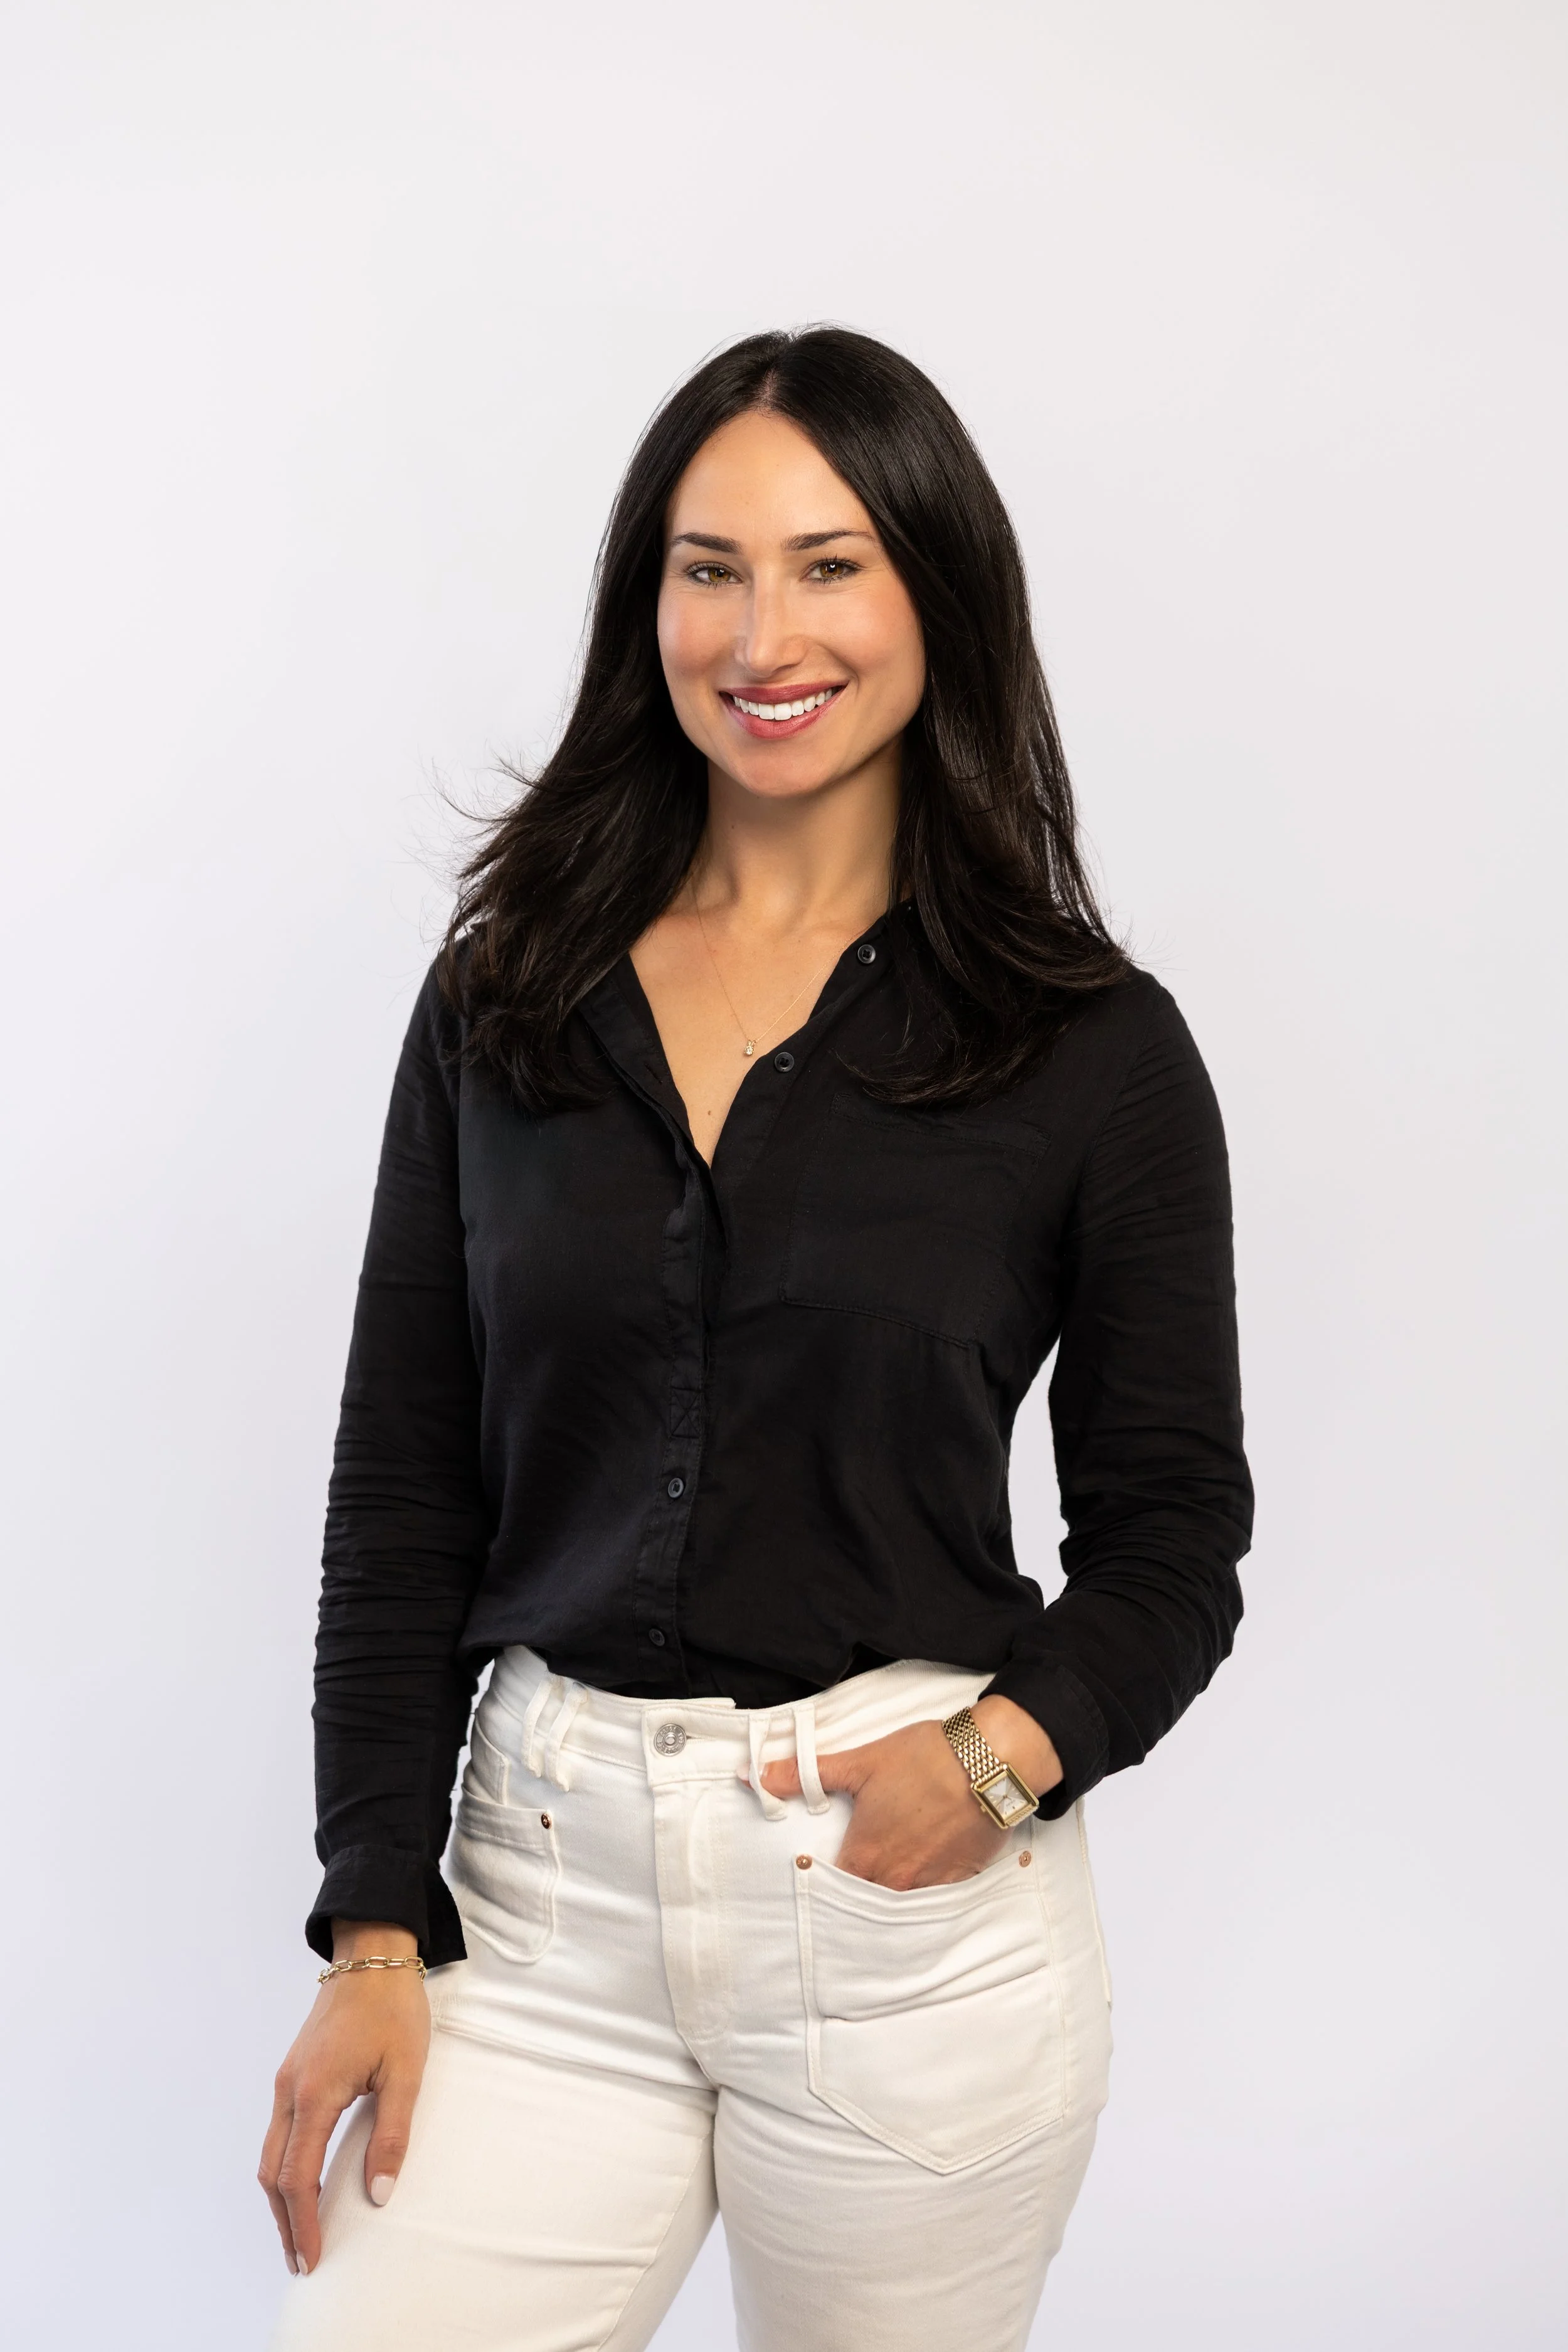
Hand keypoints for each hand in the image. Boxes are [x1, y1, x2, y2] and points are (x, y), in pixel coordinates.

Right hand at [258, 1921, 430, 2276]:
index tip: (312, 2259)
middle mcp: (290, 2091)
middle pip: (273, 2173)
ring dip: (281, 2196)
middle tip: (302, 2260)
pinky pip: (279, 2132)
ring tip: (300, 2231)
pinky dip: (285, 2167)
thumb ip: (392, 2134)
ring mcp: (287, 2080)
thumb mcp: (405, 2072)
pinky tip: (304, 2180)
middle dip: (285, 2221)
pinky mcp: (294, 2071)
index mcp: (315, 2094)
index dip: (303, 2224)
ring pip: (271, 2153)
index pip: (298, 2178)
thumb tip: (379, 2193)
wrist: (371, 1954)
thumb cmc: (392, 2008)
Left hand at [759, 1696, 1062, 1889]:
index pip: (832, 1888)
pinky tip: (924, 1874)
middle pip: (866, 1901)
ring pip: (902, 1903)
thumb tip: (756, 1776)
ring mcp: (930, 1883)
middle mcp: (895, 1880)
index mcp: (865, 1856)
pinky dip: (926, 1889)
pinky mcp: (961, 1878)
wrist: (988, 1762)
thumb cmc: (923, 1759)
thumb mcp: (859, 1762)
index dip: (823, 1882)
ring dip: (891, 1895)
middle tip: (851, 1885)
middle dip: (857, 1895)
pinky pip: (936, 1897)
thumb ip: (807, 1774)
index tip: (818, 1878)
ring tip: (888, 1880)